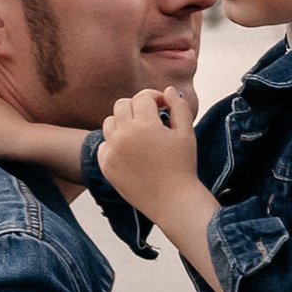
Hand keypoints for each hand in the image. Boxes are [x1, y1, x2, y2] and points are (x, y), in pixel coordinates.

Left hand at [96, 85, 203, 215]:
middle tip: (151, 119)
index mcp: (145, 125)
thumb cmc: (182, 166)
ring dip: (123, 122)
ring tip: (140, 134)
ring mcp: (112, 150)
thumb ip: (179, 107)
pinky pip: (104, 144)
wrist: (172, 201)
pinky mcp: (106, 165)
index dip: (155, 97)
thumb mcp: (186, 133)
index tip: (164, 106)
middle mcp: (124, 135)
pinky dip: (115, 143)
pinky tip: (131, 151)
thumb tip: (169, 91)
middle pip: (122, 105)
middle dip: (137, 107)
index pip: (142, 96)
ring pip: (109, 122)